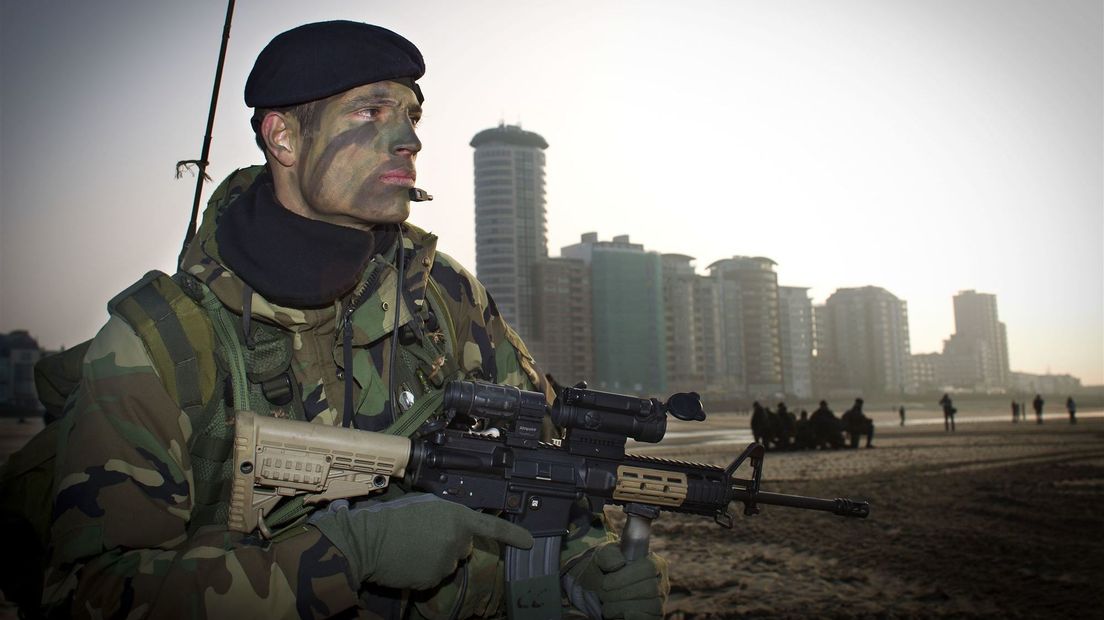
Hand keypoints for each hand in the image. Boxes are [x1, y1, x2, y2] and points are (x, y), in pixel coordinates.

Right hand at [309, 493, 532, 590]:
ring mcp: (447, 562)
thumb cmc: (393, 517)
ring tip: (412, 546)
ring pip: (448, 563)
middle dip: (449, 543)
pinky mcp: (433, 579)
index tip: (529, 543)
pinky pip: (434, 577)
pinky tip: (408, 561)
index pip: (491, 527)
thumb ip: (448, 516)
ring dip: (436, 557)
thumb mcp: (426, 506)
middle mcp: (458, 540)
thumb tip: (457, 527)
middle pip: (464, 547)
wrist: (368, 540)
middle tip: (423, 534)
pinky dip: (424, 571)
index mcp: (457, 516)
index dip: (513, 536)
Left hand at [563, 543, 668, 619]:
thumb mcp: (602, 556)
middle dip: (622, 593)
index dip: (627, 576)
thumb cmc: (605, 570)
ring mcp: (660, 601)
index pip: (649, 567)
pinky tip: (619, 613)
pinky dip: (632, 617)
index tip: (606, 583)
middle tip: (603, 594)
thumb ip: (608, 554)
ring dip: (623, 606)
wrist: (600, 591)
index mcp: (654, 562)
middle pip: (650, 588)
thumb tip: (619, 563)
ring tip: (607, 604)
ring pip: (651, 605)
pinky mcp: (654, 616)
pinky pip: (649, 618)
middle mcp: (661, 582)